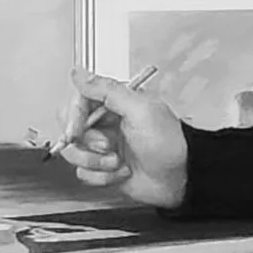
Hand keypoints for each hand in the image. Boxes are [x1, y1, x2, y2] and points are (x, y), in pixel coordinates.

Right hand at [57, 68, 188, 211]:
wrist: (181, 178)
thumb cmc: (169, 143)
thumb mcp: (140, 110)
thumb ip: (107, 90)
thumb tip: (80, 73)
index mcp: (115, 103)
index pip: (78, 100)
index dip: (72, 115)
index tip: (75, 130)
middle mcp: (107, 123)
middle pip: (71, 127)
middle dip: (87, 142)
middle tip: (107, 146)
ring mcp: (104, 147)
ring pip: (75, 152)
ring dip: (96, 161)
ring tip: (119, 162)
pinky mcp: (104, 168)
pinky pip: (84, 173)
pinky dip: (101, 176)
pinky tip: (121, 173)